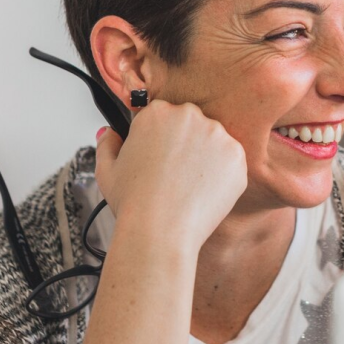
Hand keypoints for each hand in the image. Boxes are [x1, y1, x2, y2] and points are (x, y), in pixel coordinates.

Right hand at [93, 100, 247, 255]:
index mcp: (158, 112)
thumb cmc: (133, 203)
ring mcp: (217, 135)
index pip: (165, 115)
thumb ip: (107, 144)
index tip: (160, 156)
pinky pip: (230, 161)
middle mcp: (189, 116)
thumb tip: (109, 132)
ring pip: (213, 141)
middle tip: (174, 173)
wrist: (160, 231)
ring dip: (205, 156)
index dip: (161, 138)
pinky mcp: (236, 157)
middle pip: (191, 123)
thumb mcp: (106, 170)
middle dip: (185, 143)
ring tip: (188, 185)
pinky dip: (222, 174)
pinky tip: (204, 191)